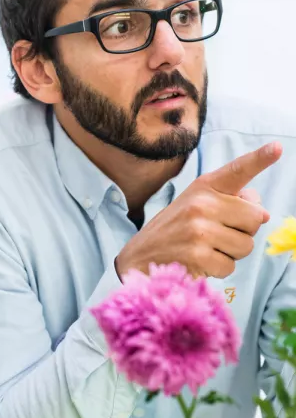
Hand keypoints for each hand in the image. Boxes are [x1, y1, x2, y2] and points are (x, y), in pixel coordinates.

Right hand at [115, 142, 281, 279]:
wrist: (140, 256)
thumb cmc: (175, 229)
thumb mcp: (197, 205)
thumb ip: (231, 203)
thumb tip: (264, 214)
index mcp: (204, 187)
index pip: (237, 171)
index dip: (260, 159)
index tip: (277, 148)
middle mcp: (201, 204)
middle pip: (255, 218)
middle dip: (244, 231)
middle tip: (217, 234)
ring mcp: (199, 230)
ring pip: (246, 245)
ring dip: (231, 253)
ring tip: (205, 248)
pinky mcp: (198, 256)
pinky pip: (231, 266)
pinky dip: (218, 269)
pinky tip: (199, 262)